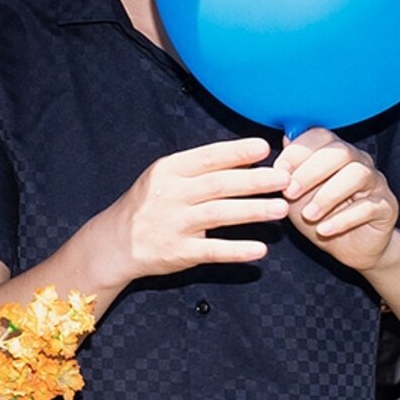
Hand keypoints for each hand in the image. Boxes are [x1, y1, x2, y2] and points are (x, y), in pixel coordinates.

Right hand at [100, 138, 291, 284]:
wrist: (115, 241)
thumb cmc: (149, 205)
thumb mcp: (165, 178)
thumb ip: (200, 169)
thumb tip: (247, 158)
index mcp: (168, 171)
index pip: (207, 158)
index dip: (236, 152)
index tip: (264, 147)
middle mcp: (170, 195)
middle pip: (217, 185)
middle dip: (254, 181)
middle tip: (284, 179)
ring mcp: (173, 224)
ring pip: (218, 214)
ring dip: (252, 211)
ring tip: (280, 209)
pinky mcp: (177, 252)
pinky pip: (212, 251)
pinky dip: (236, 250)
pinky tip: (260, 249)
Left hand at [273, 128, 399, 274]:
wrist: (350, 247)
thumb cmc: (318, 216)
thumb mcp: (293, 196)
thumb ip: (284, 174)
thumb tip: (268, 149)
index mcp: (333, 151)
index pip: (320, 136)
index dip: (297, 151)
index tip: (277, 172)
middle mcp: (357, 160)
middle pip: (339, 151)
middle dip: (310, 171)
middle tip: (289, 193)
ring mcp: (375, 182)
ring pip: (357, 174)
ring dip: (328, 195)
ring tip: (308, 215)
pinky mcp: (387, 206)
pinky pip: (369, 206)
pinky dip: (343, 219)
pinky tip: (325, 230)